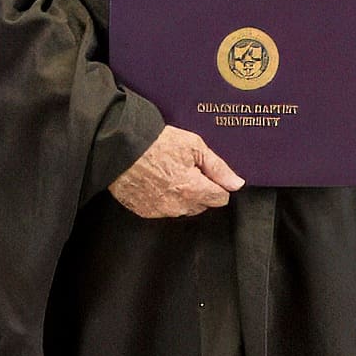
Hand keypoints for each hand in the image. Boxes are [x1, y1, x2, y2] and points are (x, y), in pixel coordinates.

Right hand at [107, 126, 242, 221]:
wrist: (119, 147)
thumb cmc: (156, 143)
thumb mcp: (193, 146)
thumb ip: (218, 167)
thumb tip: (236, 183)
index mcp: (193, 190)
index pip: (220, 198)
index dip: (216, 183)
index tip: (205, 172)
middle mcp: (178, 206)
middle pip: (202, 205)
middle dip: (199, 189)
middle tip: (184, 168)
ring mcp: (159, 211)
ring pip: (182, 208)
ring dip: (181, 195)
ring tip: (167, 172)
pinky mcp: (144, 212)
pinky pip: (163, 209)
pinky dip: (162, 198)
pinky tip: (154, 180)